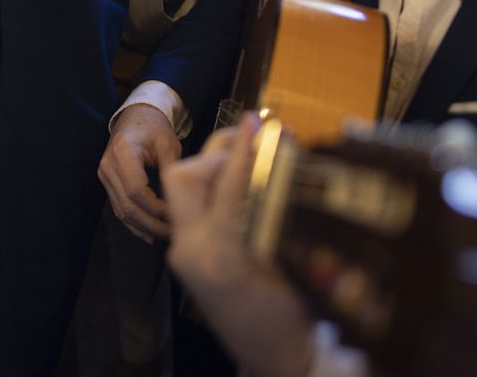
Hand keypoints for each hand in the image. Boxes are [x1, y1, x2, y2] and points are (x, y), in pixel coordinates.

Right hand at [98, 103, 182, 241]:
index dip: (156, 207)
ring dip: (144, 227)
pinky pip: (119, 208)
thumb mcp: (168, 142)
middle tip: (175, 232)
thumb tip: (186, 199)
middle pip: (127, 205)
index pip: (136, 189)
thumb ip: (173, 169)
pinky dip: (134, 224)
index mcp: (123, 152)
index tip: (176, 215)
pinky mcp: (108, 183)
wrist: (136, 116)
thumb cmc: (154, 126)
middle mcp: (108, 165)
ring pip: (122, 211)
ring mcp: (105, 175)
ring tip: (166, 236)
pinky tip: (149, 235)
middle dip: (152, 223)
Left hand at [164, 117, 314, 376]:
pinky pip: (192, 207)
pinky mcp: (185, 254)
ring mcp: (183, 253)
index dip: (244, 151)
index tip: (258, 122)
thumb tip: (287, 160)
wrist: (272, 358)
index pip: (227, 187)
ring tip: (249, 161)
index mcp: (221, 258)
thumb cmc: (293, 319)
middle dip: (217, 154)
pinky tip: (242, 187)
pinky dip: (214, 189)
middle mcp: (191, 252)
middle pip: (183, 177)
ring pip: (183, 188)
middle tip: (253, 145)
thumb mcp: (294, 267)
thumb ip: (284, 214)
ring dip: (213, 168)